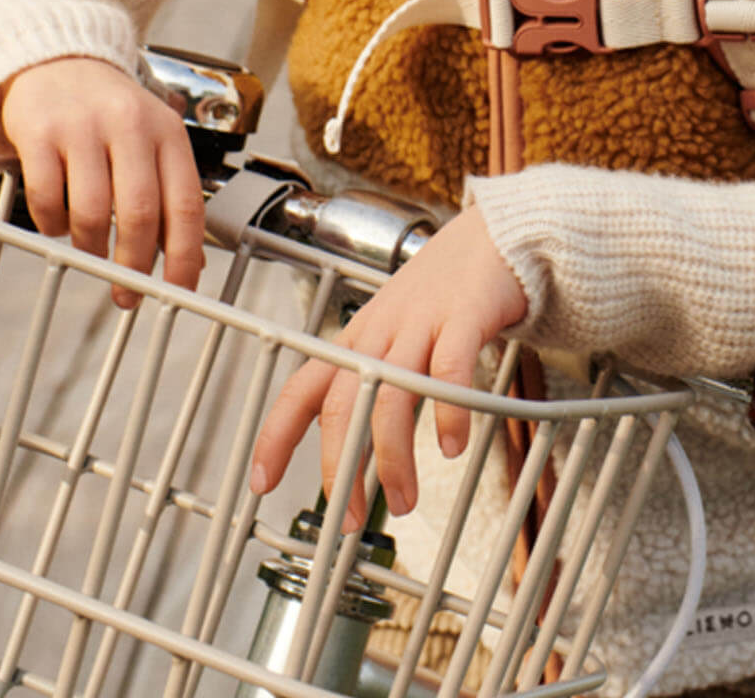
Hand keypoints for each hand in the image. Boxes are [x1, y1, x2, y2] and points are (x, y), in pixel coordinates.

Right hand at [1, 56, 204, 306]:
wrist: (58, 62)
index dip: (183, 255)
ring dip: (90, 248)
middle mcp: (131, 126)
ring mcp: (83, 127)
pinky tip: (57, 224)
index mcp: (168, 132)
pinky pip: (47, 197)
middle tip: (127, 292)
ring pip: (91, 210)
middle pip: (140, 212)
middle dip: (134, 264)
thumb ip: (171, 194)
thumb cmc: (111, 113)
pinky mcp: (39, 132)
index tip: (178, 290)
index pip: (186, 204)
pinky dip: (52, 224)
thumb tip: (189, 264)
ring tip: (90, 253)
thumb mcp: (153, 141)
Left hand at [249, 205, 526, 522]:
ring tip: (406, 500)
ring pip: (392, 397)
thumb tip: (353, 443)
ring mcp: (421, 323)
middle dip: (340, 467)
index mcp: (358, 339)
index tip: (260, 482)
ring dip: (394, 458)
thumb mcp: (393, 330)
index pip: (301, 389)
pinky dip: (448, 413)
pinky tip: (452, 446)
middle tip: (348, 518)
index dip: (275, 436)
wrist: (494, 237)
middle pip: (343, 403)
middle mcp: (381, 332)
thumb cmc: (443, 291)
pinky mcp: (465, 317)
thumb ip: (373, 378)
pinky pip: (450, 370)